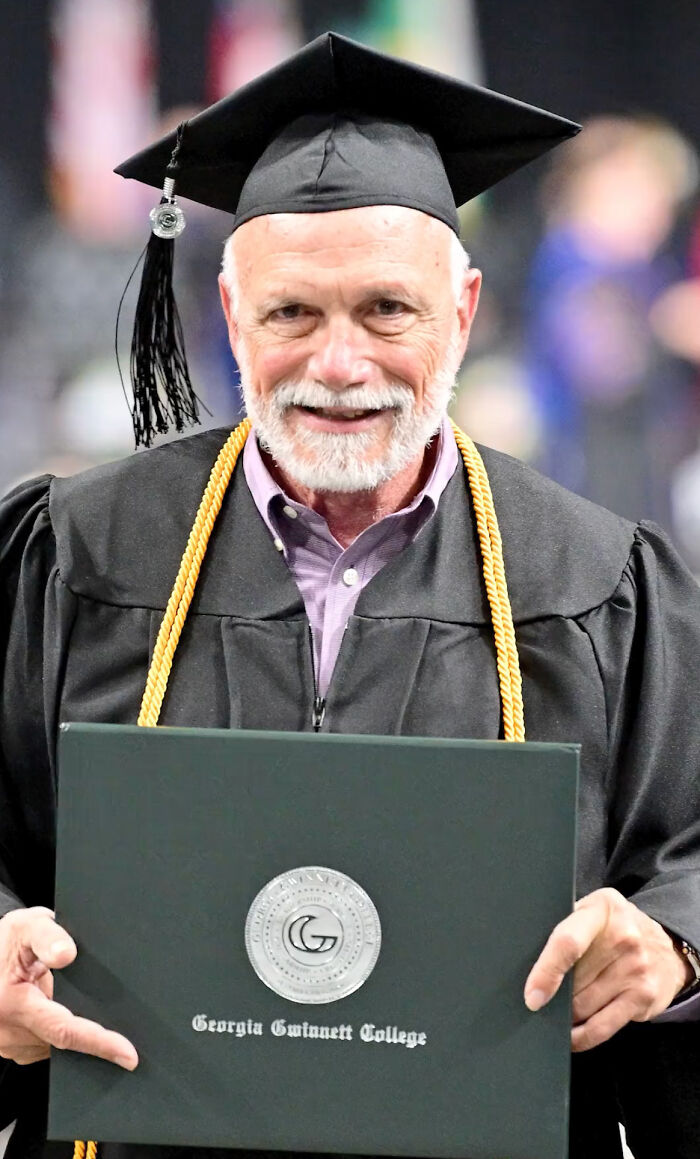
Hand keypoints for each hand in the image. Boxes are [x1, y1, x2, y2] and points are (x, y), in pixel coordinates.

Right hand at [0, 907, 137, 1068]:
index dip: (98, 1042)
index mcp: (12, 1003)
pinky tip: (65, 1012)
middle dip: (93, 1034)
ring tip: (74, 1000)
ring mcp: (7, 1044)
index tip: (128, 1055)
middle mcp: (7, 1031)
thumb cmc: (4, 941)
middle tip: (112, 1012)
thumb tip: (67, 954)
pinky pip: (45, 1047)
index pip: (63, 1029)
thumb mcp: (25, 926)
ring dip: (75, 1034)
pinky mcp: (11, 1047)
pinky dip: (61, 1036)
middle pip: (63, 1041)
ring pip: (55, 1047)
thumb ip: (47, 936)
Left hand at [523, 887, 691, 1051]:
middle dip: (554, 995)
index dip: (546, 971)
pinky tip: (570, 1036)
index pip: (567, 942)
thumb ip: (566, 925)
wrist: (668, 948)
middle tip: (543, 998)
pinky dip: (581, 1037)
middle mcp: (624, 937)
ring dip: (566, 1015)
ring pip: (583, 1007)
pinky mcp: (644, 997)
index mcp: (602, 909)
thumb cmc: (615, 929)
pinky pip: (602, 1027)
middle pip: (573, 982)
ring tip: (557, 1012)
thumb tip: (523, 957)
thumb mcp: (593, 912)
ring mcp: (636, 968)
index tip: (531, 996)